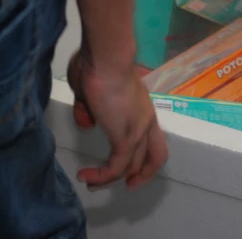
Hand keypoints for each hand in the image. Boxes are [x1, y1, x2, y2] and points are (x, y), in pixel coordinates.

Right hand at [67, 49, 167, 190]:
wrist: (106, 57)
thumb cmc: (97, 64)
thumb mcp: (88, 90)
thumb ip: (88, 108)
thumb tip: (87, 121)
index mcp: (141, 106)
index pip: (150, 135)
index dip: (143, 151)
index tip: (127, 160)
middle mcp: (146, 119)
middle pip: (156, 155)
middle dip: (143, 174)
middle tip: (128, 185)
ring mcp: (138, 129)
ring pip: (135, 165)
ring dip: (112, 179)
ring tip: (91, 184)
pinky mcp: (126, 137)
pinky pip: (116, 167)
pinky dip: (101, 177)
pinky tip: (85, 176)